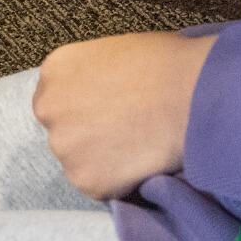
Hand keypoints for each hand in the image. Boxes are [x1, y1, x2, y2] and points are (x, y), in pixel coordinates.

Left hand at [33, 31, 216, 199]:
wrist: (191, 93)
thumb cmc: (164, 64)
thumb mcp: (114, 53)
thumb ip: (93, 77)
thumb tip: (100, 93)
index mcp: (55, 71)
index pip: (56, 100)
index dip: (82, 110)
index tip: (104, 113)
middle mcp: (49, 109)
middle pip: (64, 132)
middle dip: (89, 136)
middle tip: (123, 132)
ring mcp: (65, 147)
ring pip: (80, 162)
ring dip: (103, 160)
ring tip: (138, 146)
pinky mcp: (87, 181)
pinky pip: (101, 187)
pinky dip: (120, 182)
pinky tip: (142, 162)